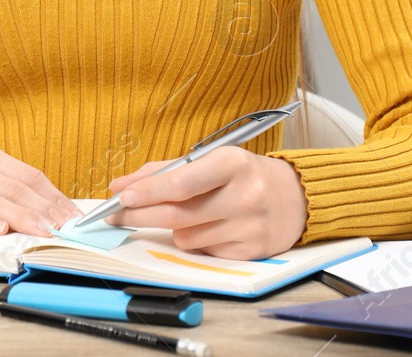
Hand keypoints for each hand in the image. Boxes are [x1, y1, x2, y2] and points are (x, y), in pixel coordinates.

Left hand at [106, 147, 307, 259]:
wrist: (295, 198)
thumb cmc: (242, 175)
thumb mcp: (210, 160)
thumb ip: (165, 171)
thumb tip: (121, 186)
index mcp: (233, 163)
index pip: (182, 182)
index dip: (148, 191)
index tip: (121, 195)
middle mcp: (245, 195)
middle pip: (177, 214)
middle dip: (140, 215)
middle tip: (116, 216)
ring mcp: (249, 226)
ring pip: (186, 237)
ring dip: (174, 228)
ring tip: (188, 214)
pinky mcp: (251, 252)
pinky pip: (203, 251)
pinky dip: (196, 241)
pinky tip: (211, 227)